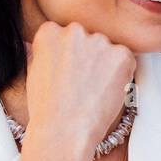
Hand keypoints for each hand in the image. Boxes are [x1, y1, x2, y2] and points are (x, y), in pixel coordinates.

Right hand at [24, 21, 136, 155]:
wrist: (65, 129)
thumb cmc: (48, 109)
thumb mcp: (35, 72)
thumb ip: (46, 53)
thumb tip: (48, 46)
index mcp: (49, 32)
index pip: (64, 34)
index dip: (70, 56)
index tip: (69, 72)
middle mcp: (74, 31)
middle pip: (88, 39)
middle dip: (89, 57)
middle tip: (84, 84)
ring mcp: (99, 41)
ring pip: (108, 50)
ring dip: (106, 65)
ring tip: (94, 91)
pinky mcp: (121, 54)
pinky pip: (126, 60)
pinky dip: (123, 74)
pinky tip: (108, 91)